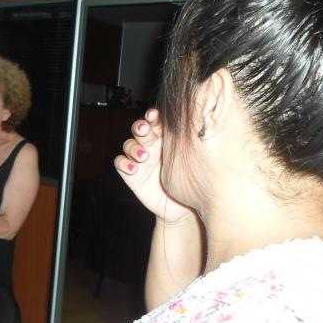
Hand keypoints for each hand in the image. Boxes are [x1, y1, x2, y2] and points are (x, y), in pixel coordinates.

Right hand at [114, 109, 192, 223]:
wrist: (182, 208)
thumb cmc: (190, 181)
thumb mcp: (192, 161)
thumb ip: (191, 143)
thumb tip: (201, 123)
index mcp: (166, 137)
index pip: (157, 122)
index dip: (153, 116)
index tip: (154, 115)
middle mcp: (151, 145)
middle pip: (140, 129)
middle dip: (140, 127)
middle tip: (144, 130)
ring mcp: (139, 158)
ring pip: (129, 144)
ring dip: (133, 148)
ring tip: (143, 157)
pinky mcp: (130, 173)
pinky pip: (120, 163)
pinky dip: (124, 163)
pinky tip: (134, 169)